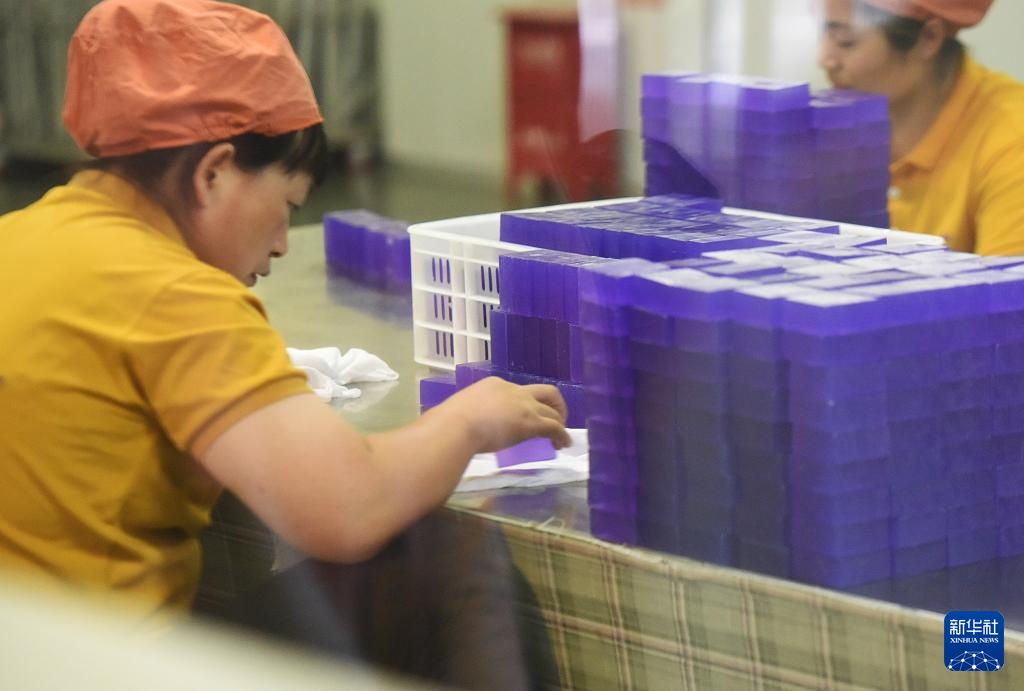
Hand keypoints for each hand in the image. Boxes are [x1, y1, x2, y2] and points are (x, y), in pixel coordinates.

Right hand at [439, 376, 570, 452]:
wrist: (456, 426)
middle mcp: (514, 390)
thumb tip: (463, 427)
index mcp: (495, 385)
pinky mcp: (531, 423)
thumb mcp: (462, 409)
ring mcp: (524, 406)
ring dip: (560, 422)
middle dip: (555, 404)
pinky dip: (562, 435)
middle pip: (546, 391)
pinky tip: (562, 445)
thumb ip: (470, 414)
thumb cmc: (450, 421)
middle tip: (555, 419)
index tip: (525, 416)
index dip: (525, 404)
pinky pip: (555, 428)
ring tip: (560, 437)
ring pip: (553, 410)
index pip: (518, 391)